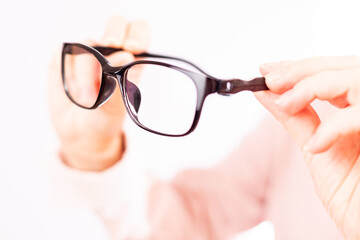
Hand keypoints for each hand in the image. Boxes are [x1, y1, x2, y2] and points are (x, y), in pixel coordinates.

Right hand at [48, 16, 149, 170]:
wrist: (83, 135)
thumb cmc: (106, 118)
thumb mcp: (118, 106)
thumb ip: (121, 80)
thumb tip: (125, 55)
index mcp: (130, 61)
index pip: (138, 34)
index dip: (137, 34)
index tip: (133, 48)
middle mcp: (109, 53)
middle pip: (115, 26)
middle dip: (114, 32)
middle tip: (111, 44)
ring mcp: (86, 55)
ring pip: (87, 45)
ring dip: (87, 73)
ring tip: (88, 100)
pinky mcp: (64, 60)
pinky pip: (63, 54)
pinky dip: (69, 73)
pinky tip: (74, 92)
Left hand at [255, 56, 359, 238]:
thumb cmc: (352, 196)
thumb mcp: (315, 150)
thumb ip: (294, 118)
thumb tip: (264, 92)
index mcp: (359, 112)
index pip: (333, 71)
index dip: (301, 66)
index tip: (267, 70)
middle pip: (346, 66)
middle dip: (304, 69)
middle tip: (270, 79)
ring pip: (356, 78)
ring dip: (314, 85)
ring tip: (286, 103)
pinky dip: (334, 126)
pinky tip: (315, 145)